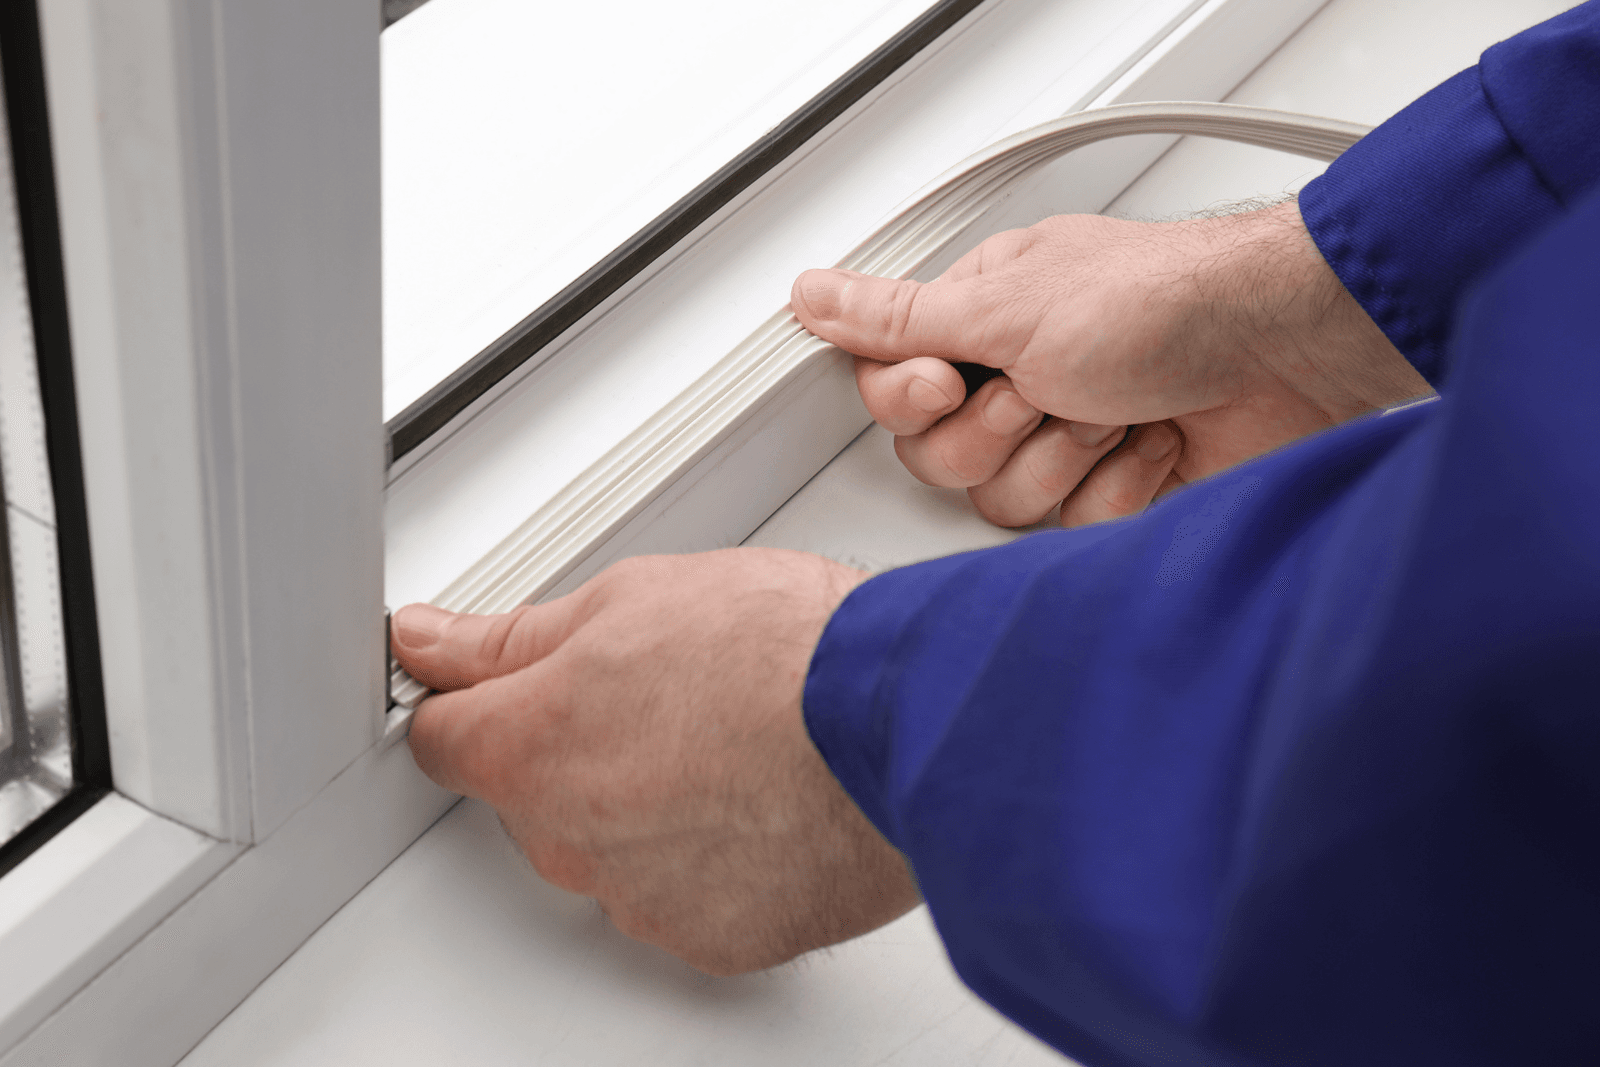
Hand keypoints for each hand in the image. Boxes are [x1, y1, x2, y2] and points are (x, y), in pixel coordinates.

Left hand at [390, 549, 919, 975]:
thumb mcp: (632, 598)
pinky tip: (763, 799)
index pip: (443, 735)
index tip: (507, 684)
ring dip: (649, 804)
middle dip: (577, 748)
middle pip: (534, 794)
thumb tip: (428, 642)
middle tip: (663, 694)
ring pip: (613, 849)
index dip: (478, 699)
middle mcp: (569, 840)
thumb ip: (511, 637)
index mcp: (530, 746)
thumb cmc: (783, 652)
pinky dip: (712, 856)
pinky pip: (686, 895)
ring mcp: (641, 899)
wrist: (903, 721)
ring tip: (732, 743)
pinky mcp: (716, 938)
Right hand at [791, 201, 1430, 527]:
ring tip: (1116, 408)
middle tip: (1048, 389)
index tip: (953, 379)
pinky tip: (1153, 442)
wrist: (1288, 353)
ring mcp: (1068, 436)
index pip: (890, 390)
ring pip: (1001, 501)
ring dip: (1066, 455)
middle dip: (1000, 432)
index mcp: (980, 322)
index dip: (914, 401)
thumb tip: (813, 294)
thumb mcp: (1009, 305)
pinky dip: (1119, 486)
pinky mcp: (1116, 487)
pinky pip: (1069, 530)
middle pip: (939, 459)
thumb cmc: (1166, 304)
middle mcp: (1018, 379)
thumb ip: (897, 318)